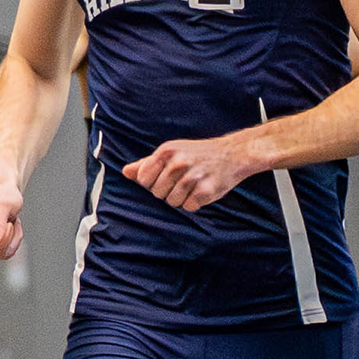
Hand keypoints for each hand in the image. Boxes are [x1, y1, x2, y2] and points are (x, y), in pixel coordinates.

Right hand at [0, 182, 24, 259]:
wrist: (5, 195)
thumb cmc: (3, 196)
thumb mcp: (2, 204)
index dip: (4, 232)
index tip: (4, 217)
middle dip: (9, 235)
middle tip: (7, 219)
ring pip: (1, 253)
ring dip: (13, 237)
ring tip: (7, 222)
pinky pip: (6, 254)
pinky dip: (14, 241)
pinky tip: (8, 228)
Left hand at [123, 137, 253, 211]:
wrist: (232, 153)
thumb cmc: (197, 154)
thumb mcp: (172, 152)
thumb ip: (147, 163)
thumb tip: (125, 172)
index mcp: (166, 151)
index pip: (143, 180)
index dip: (152, 183)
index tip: (164, 177)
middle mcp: (178, 162)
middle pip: (157, 193)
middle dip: (168, 191)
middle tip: (183, 180)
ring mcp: (193, 176)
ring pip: (172, 202)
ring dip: (182, 198)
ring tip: (193, 184)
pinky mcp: (206, 190)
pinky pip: (189, 207)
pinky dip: (195, 202)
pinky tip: (202, 190)